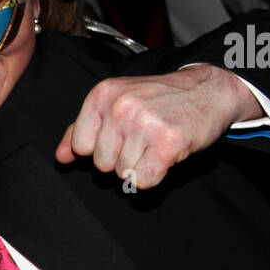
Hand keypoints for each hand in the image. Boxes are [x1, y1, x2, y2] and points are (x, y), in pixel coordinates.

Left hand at [55, 64, 261, 188]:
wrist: (208, 90)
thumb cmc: (160, 99)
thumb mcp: (116, 102)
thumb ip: (83, 129)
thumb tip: (62, 157)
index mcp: (102, 95)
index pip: (81, 146)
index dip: (101, 148)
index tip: (121, 135)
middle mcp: (120, 107)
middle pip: (101, 164)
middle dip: (122, 157)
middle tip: (144, 137)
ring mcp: (143, 123)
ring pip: (123, 173)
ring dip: (142, 164)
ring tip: (156, 141)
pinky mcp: (166, 142)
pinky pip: (143, 180)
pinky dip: (155, 174)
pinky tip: (166, 153)